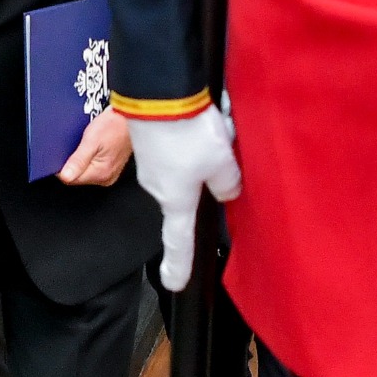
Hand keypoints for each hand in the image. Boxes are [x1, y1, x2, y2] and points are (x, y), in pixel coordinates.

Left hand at [58, 107, 131, 186]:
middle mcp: (106, 178)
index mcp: (101, 174)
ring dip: (82, 159)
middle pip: (78, 176)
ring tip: (90, 144)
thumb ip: (78, 160)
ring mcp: (110, 173)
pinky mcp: (112, 168)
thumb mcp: (92, 140)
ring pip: (85, 172)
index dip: (64, 166)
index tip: (67, 152)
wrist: (131, 117)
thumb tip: (65, 176)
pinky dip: (90, 158)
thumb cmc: (115, 125)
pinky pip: (93, 167)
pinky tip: (94, 147)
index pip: (71, 179)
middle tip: (82, 145)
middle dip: (74, 162)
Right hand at [126, 103, 240, 292]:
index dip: (178, 264)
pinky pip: (179, 139)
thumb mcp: (221, 163)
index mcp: (175, 200)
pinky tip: (204, 112)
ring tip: (217, 123)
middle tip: (225, 145)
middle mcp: (158, 185)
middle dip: (210, 169)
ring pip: (188, 159)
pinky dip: (194, 128)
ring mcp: (151, 160)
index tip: (173, 284)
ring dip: (206, 143)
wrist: (158, 92)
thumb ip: (227, 183)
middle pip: (190, 188)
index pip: (178, 241)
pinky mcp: (150, 136)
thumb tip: (226, 191)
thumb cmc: (188, 135)